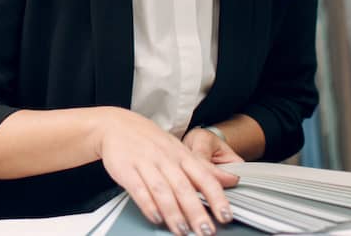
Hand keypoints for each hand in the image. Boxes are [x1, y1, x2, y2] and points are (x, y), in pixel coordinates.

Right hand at [94, 107, 238, 235]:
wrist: (118, 126)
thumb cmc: (152, 142)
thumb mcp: (180, 150)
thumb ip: (204, 168)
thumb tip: (232, 180)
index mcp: (182, 155)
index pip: (204, 177)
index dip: (216, 197)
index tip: (225, 216)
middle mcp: (165, 159)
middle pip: (184, 188)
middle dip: (196, 212)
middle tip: (205, 231)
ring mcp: (145, 163)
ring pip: (162, 190)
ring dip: (173, 213)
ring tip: (182, 231)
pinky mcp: (126, 169)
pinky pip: (138, 189)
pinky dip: (148, 205)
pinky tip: (156, 217)